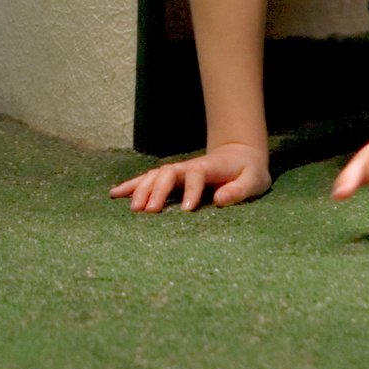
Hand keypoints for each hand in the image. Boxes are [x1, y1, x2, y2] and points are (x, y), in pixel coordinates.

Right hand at [108, 141, 271, 212]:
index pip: (197, 175)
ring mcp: (178, 171)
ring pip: (155, 175)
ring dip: (142, 189)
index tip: (187, 210)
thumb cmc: (248, 172)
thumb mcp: (254, 180)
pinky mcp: (171, 178)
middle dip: (158, 190)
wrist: (240, 155)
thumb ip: (240, 189)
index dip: (192, 190)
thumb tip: (221, 198)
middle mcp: (190, 167)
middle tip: (149, 212)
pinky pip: (148, 179)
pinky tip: (114, 194)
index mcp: (210, 167)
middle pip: (169, 173)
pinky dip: (131, 185)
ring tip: (133, 209)